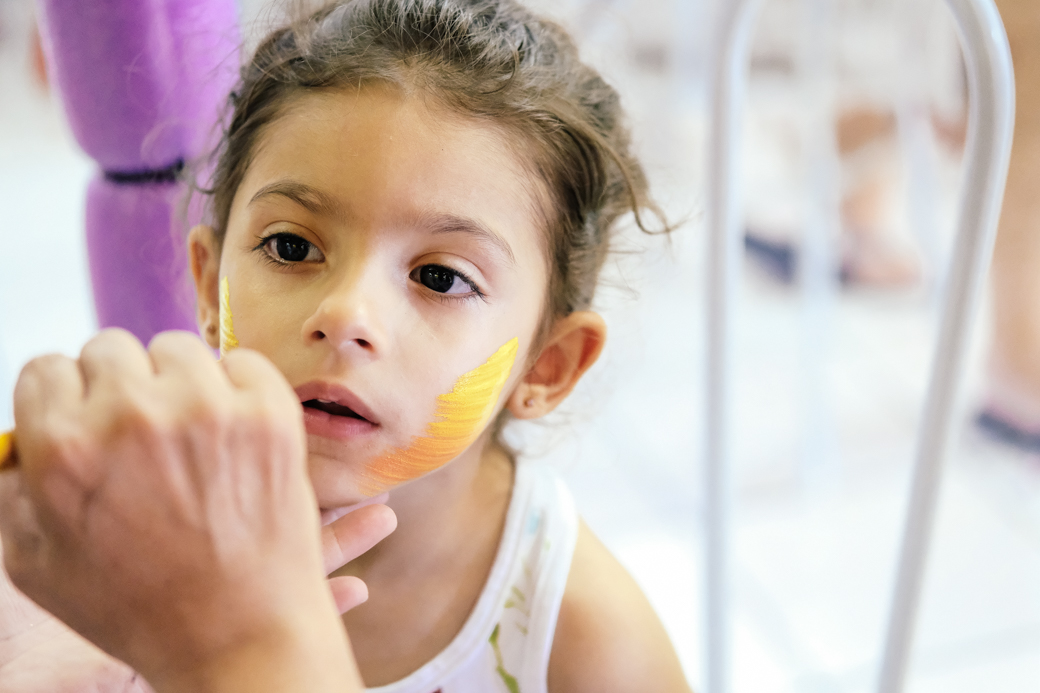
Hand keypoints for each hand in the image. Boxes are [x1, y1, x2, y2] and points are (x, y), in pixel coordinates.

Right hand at [0, 329, 392, 692]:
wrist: (241, 634)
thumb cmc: (143, 609)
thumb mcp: (38, 563)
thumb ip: (17, 487)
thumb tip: (23, 435)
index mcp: (64, 448)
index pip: (46, 368)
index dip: (67, 400)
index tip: (88, 419)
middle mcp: (132, 417)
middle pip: (110, 349)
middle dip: (120, 388)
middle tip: (143, 434)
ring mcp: (207, 409)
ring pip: (176, 349)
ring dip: (178, 383)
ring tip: (191, 439)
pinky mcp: (268, 411)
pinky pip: (241, 360)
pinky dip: (238, 389)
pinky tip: (233, 437)